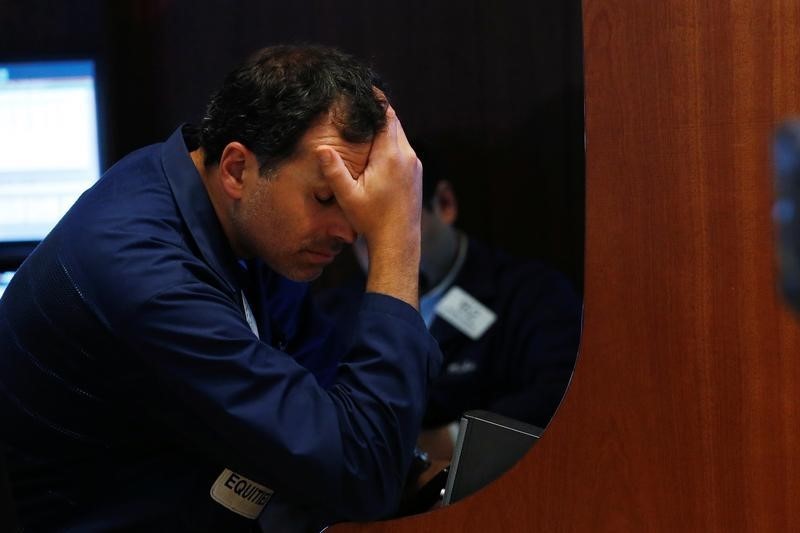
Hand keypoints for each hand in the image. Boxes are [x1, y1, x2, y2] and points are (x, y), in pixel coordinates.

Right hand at [316, 105, 421, 306]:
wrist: (398, 241)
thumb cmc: (372, 220)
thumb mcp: (348, 197)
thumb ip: (334, 171)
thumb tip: (321, 148)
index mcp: (391, 155)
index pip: (386, 115)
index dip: (375, 99)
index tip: (362, 87)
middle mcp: (407, 155)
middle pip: (393, 121)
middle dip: (376, 112)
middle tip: (358, 101)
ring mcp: (414, 164)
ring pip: (399, 135)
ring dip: (383, 128)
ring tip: (364, 122)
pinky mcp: (416, 173)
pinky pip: (402, 148)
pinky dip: (390, 142)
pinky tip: (375, 147)